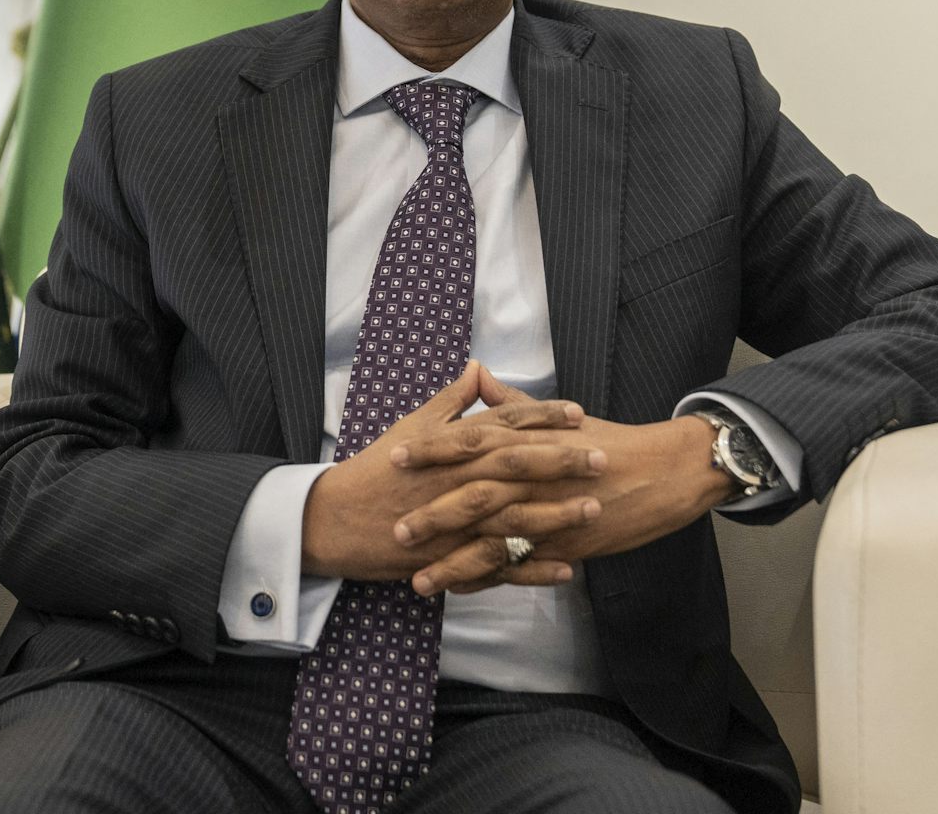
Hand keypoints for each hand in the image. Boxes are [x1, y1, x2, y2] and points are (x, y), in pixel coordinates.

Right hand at [300, 361, 606, 586]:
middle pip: (517, 466)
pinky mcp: (450, 557)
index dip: (543, 417)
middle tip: (602, 457)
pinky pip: (498, 566)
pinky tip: (566, 570)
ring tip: (593, 509)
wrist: (335, 520)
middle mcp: (457, 479)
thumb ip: (450, 400)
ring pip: (512, 516)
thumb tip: (478, 367)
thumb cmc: (375, 469)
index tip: (578, 413)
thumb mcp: (411, 427)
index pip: (504, 424)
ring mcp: (455, 521)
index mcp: (451, 446)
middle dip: (562, 461)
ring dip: (555, 514)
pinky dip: (531, 570)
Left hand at [398, 380, 735, 595]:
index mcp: (529, 441)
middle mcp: (535, 477)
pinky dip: (492, 580)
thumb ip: (511, 403)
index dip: (432, 449)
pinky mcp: (566, 545)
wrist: (663, 472)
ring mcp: (550, 514)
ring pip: (494, 540)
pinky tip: (463, 591)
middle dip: (432, 514)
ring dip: (454, 563)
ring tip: (418, 581)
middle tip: (395, 529)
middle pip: (474, 495)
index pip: (472, 441)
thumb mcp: (559, 417)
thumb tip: (477, 376)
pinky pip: (522, 566)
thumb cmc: (608, 440)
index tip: (395, 456)